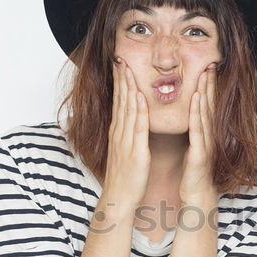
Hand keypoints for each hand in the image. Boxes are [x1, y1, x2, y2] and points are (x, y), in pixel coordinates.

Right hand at [102, 56, 149, 212]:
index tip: (120, 64)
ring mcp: (125, 141)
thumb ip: (127, 136)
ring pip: (126, 109)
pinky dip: (137, 110)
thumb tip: (128, 124)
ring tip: (127, 67)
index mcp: (118, 133)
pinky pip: (136, 127)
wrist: (119, 199)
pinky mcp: (135, 151)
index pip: (118, 102)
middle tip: (120, 57)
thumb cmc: (124, 178)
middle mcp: (119, 133)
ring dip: (127, 87)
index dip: (119, 82)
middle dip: (120, 78)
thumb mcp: (124, 152)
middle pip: (120, 100)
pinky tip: (138, 96)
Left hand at [180, 62, 218, 206]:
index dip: (208, 87)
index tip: (207, 68)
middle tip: (210, 63)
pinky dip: (197, 112)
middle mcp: (209, 135)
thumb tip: (190, 117)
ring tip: (205, 73)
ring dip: (205, 92)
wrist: (196, 195)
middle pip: (209, 104)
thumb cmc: (193, 172)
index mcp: (205, 133)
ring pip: (205, 113)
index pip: (206, 105)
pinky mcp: (199, 153)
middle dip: (210, 84)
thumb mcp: (194, 147)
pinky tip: (196, 98)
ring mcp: (206, 143)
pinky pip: (198, 129)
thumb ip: (194, 132)